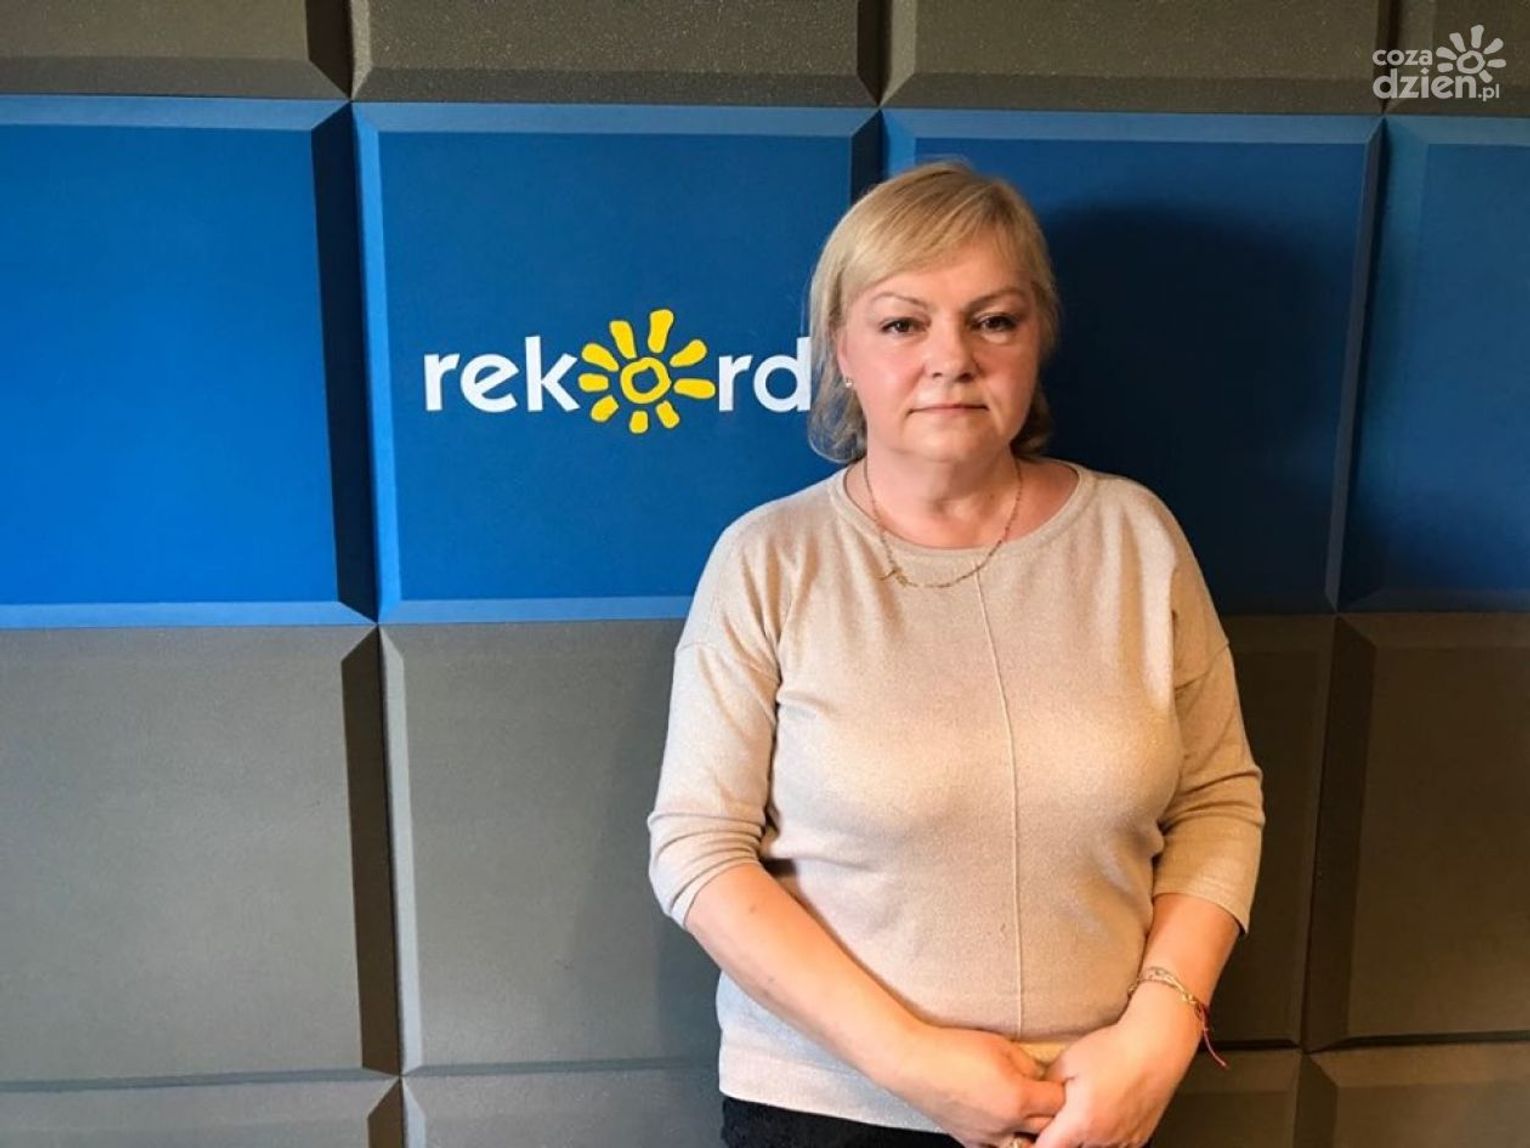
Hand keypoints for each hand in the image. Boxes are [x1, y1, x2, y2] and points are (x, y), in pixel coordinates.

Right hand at [883, 1023, 1064, 1147]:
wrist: (913, 1063)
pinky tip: (1005, 1127)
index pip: (1059, 1102)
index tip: (1060, 1080)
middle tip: (1048, 1096)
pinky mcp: (970, 1141)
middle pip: (1048, 1127)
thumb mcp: (999, 1044)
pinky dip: (1007, 1141)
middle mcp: (1007, 1124)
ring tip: (1030, 1116)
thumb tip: (1038, 1076)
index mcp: (1018, 1098)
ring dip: (1033, 1133)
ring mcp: (988, 1137)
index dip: (1062, 1089)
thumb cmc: (953, 1049)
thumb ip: (1027, 1063)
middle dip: (1053, 1113)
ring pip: (1026, 1146)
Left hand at [1030, 1004, 1199, 1147]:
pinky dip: (1103, 1137)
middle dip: (1060, 1136)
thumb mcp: (1067, 1061)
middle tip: (1057, 1114)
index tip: (1031, 1129)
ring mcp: (1124, 1141)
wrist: (1156, 1046)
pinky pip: (1114, 1146)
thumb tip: (1037, 1100)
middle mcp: (1103, 1138)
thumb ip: (1045, 1087)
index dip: (1035, 1140)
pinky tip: (1102, 1114)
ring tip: (1082, 1110)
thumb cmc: (1114, 1051)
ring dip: (1082, 1138)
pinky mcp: (1139, 1137)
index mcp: (1081, 1122)